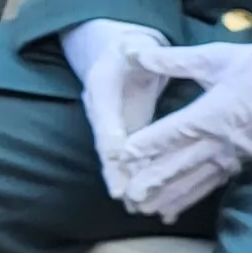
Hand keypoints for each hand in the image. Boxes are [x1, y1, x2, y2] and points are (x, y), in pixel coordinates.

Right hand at [60, 19, 174, 201]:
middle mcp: (100, 111)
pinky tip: (152, 203)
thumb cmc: (131, 50)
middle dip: (115, 172)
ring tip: (136, 207)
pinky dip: (137, 181)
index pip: (104, 113)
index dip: (110, 137)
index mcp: (101, 85)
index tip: (116, 157)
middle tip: (123, 196)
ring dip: (125, 183)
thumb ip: (137, 51)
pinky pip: (129, 161)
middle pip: (105, 145)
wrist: (116, 55)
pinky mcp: (123, 138)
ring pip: (116, 159)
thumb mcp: (134, 45)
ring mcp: (109, 127)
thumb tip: (134, 50)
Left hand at [114, 43, 251, 221]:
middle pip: (183, 163)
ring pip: (196, 179)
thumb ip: (175, 59)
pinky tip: (172, 211)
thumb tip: (137, 52)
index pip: (176, 131)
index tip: (124, 155)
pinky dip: (191, 198)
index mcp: (215, 111)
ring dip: (169, 195)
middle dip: (154, 180)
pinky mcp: (242, 162)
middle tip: (128, 196)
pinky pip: (212, 184)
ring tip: (144, 210)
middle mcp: (223, 139)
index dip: (150, 143)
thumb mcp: (217, 56)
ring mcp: (234, 154)